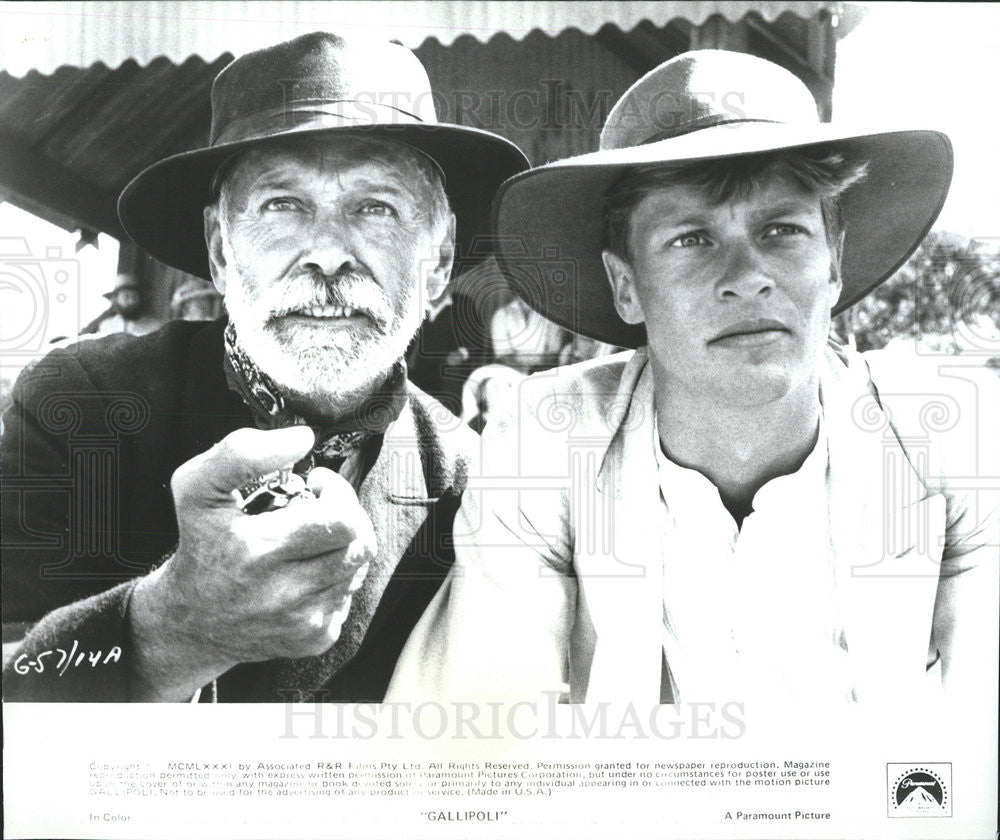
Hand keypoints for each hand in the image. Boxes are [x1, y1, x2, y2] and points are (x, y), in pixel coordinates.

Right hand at [129, 426, 375, 697]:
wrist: (190, 620)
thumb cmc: (200, 544)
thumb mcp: (197, 488)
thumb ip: (240, 452)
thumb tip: (301, 439)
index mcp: (256, 551)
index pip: (339, 519)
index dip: (337, 491)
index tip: (315, 482)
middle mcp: (282, 593)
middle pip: (359, 542)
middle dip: (346, 514)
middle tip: (321, 505)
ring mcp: (302, 620)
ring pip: (357, 567)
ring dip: (342, 544)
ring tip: (312, 536)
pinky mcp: (314, 639)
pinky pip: (349, 595)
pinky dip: (336, 577)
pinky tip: (307, 570)